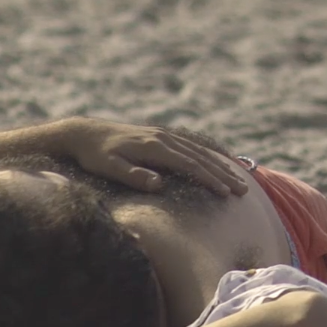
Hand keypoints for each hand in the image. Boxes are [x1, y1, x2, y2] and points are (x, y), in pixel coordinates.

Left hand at [61, 121, 248, 196]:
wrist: (84, 133)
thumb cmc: (94, 156)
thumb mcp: (109, 168)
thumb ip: (133, 176)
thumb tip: (159, 184)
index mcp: (154, 148)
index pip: (190, 165)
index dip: (209, 179)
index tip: (226, 193)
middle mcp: (163, 138)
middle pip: (200, 158)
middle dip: (223, 175)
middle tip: (242, 191)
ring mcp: (163, 134)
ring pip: (198, 151)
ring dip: (219, 166)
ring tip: (238, 179)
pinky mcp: (160, 135)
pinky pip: (190, 144)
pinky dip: (208, 153)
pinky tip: (217, 161)